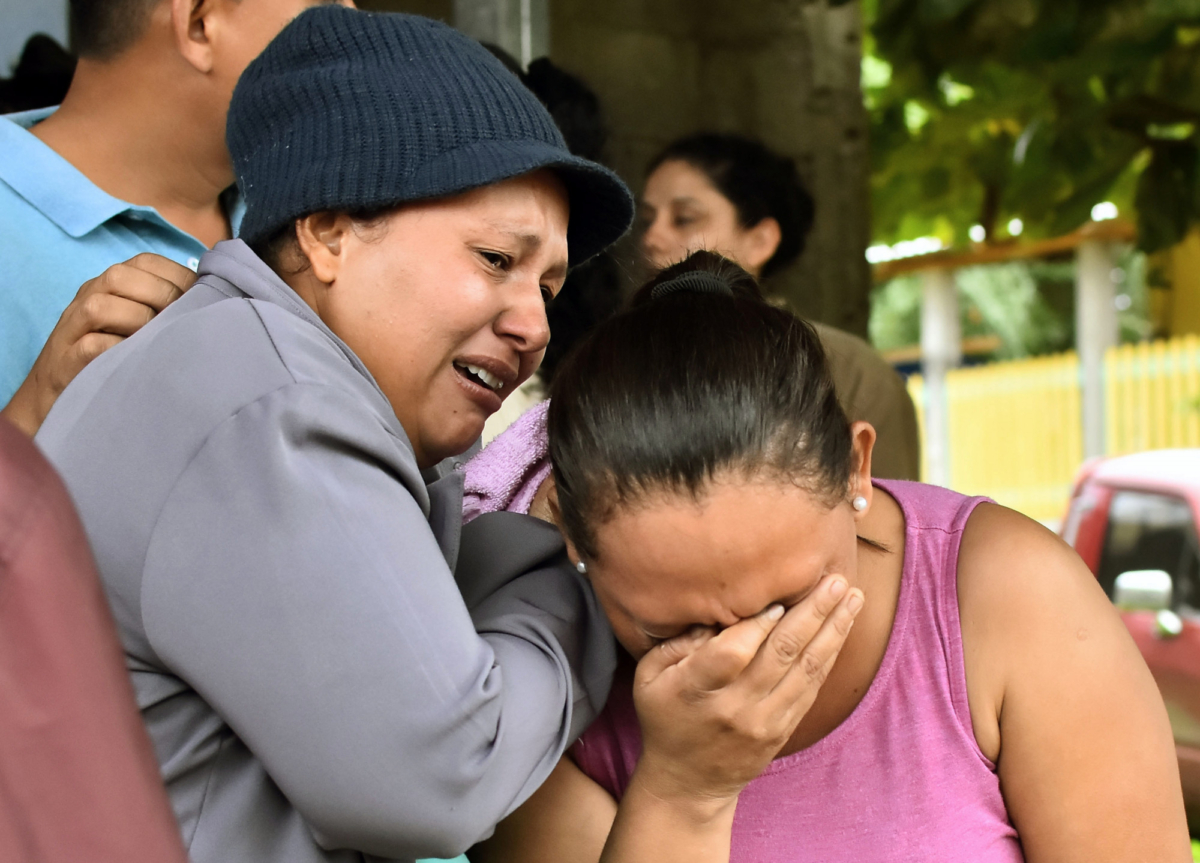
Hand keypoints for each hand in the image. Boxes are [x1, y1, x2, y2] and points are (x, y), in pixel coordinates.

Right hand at [1, 254, 195, 435]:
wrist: (61, 392)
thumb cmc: (116, 353)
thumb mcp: (140, 321)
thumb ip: (167, 305)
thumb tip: (214, 297)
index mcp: (111, 283)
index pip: (145, 261)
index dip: (178, 276)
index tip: (200, 299)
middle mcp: (89, 297)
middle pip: (120, 276)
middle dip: (161, 296)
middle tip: (181, 322)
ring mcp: (74, 327)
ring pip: (101, 306)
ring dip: (138, 322)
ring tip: (159, 342)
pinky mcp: (66, 359)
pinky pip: (91, 345)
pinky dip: (118, 350)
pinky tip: (138, 360)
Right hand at [630, 576, 862, 815]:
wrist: (688, 782)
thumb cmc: (666, 715)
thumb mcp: (650, 676)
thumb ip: (680, 641)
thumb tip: (721, 612)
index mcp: (696, 690)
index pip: (732, 652)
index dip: (757, 625)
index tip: (777, 599)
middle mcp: (734, 707)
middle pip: (780, 654)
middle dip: (812, 613)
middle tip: (836, 581)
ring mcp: (763, 721)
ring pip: (805, 669)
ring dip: (833, 630)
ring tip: (853, 598)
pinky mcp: (783, 729)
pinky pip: (812, 687)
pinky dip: (830, 654)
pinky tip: (842, 628)